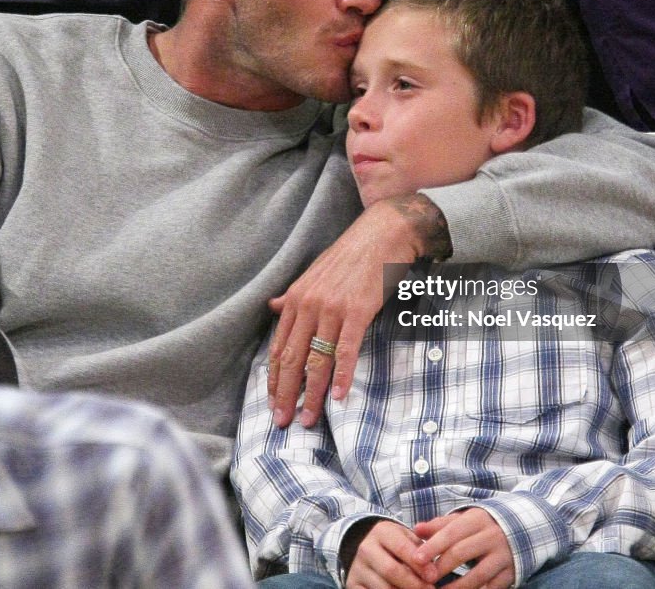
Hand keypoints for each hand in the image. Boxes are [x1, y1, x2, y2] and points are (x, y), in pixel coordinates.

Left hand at [267, 194, 449, 427]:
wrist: (382, 232)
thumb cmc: (350, 254)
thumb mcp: (314, 273)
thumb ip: (293, 296)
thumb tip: (272, 307)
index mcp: (296, 298)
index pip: (278, 347)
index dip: (275, 378)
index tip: (273, 402)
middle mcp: (309, 305)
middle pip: (292, 358)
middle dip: (286, 394)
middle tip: (282, 421)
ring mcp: (332, 308)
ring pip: (316, 359)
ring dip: (312, 394)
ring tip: (308, 418)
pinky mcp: (357, 310)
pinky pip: (346, 349)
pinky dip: (341, 375)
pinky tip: (338, 396)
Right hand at [346, 521, 436, 588]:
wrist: (367, 547)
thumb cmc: (396, 544)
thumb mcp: (406, 538)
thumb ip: (420, 549)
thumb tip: (432, 572)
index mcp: (381, 532)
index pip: (401, 548)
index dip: (419, 564)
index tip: (434, 576)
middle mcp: (365, 548)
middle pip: (391, 570)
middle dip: (413, 583)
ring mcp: (357, 567)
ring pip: (382, 587)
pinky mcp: (352, 583)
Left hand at [412, 509, 514, 588]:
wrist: (519, 530)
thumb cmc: (479, 527)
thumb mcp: (462, 520)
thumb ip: (439, 525)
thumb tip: (416, 529)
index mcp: (476, 520)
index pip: (451, 533)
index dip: (433, 546)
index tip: (417, 559)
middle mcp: (491, 536)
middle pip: (462, 553)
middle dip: (441, 567)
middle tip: (425, 579)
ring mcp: (503, 556)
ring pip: (478, 575)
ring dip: (458, 587)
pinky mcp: (510, 574)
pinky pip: (492, 588)